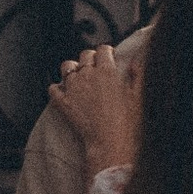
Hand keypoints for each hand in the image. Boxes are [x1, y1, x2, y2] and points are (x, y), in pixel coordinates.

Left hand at [51, 45, 139, 172]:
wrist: (110, 144)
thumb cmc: (128, 122)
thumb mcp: (139, 95)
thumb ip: (138, 73)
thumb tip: (138, 58)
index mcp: (107, 71)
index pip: (103, 49)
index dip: (107, 52)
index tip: (110, 58)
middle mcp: (88, 75)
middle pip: (85, 55)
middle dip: (91, 59)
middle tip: (97, 69)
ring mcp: (73, 88)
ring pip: (67, 67)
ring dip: (73, 69)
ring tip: (80, 78)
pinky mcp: (62, 102)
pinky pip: (53, 88)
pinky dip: (57, 88)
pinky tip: (65, 92)